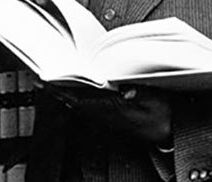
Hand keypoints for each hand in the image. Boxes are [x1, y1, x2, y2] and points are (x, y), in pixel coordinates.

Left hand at [45, 84, 171, 146]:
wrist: (169, 132)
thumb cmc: (163, 114)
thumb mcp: (157, 101)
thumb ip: (143, 94)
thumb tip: (129, 91)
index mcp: (115, 108)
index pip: (83, 99)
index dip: (64, 90)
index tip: (49, 82)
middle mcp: (107, 114)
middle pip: (77, 102)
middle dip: (59, 90)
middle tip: (42, 80)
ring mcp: (108, 117)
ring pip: (81, 105)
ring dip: (66, 94)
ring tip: (52, 82)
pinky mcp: (112, 117)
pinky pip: (89, 107)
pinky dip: (78, 98)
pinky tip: (73, 92)